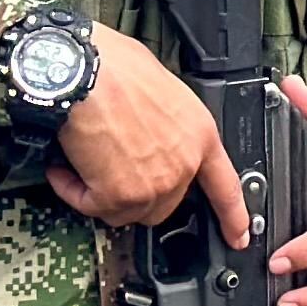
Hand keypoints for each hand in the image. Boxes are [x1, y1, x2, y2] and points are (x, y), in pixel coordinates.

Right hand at [48, 21, 234, 233]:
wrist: (83, 71)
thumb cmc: (114, 68)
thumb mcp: (162, 90)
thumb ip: (167, 124)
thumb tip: (151, 132)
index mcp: (200, 135)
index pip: (225, 187)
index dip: (233, 217)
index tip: (239, 237)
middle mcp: (183, 164)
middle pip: (163, 205)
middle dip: (134, 190)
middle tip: (110, 162)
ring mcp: (154, 184)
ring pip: (125, 210)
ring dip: (101, 190)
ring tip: (86, 155)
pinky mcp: (119, 196)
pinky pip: (92, 207)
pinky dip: (73, 189)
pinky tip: (68, 164)